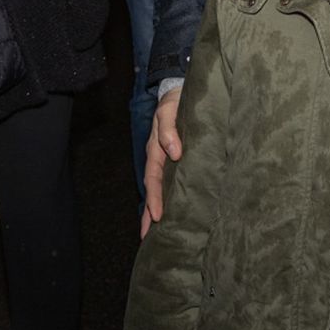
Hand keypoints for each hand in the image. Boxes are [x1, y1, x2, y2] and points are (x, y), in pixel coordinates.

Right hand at [139, 86, 182, 237]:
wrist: (181, 91)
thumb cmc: (175, 100)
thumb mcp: (170, 110)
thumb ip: (170, 128)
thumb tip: (174, 151)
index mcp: (156, 149)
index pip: (154, 179)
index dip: (155, 198)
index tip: (157, 216)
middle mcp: (161, 159)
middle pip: (153, 191)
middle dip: (149, 214)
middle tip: (148, 238)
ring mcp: (168, 162)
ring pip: (161, 190)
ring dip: (156, 210)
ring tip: (156, 234)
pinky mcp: (178, 161)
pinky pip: (171, 183)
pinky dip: (169, 199)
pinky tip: (173, 212)